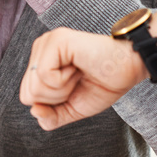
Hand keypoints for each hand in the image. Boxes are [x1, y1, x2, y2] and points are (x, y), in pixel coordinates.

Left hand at [20, 28, 146, 130]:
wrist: (129, 70)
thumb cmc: (104, 84)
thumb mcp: (72, 108)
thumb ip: (51, 116)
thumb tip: (34, 111)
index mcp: (40, 62)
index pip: (27, 97)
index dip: (52, 104)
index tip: (73, 88)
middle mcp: (40, 49)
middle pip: (27, 94)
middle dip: (56, 98)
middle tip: (77, 81)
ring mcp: (47, 42)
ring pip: (34, 86)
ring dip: (62, 89)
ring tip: (78, 73)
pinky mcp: (56, 40)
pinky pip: (45, 76)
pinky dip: (64, 81)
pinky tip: (78, 68)